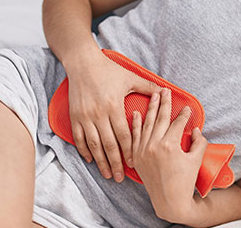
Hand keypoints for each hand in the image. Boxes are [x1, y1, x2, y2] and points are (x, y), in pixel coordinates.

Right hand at [66, 52, 161, 181]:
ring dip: (100, 162)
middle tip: (120, 178)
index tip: (133, 164)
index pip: (124, 135)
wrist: (83, 63)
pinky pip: (79, 138)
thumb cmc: (108, 70)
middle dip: (115, 163)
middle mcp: (99, 114)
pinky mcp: (75, 117)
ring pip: (93, 145)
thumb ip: (147, 87)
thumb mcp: (130, 77)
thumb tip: (165, 92)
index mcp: (114, 106)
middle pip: (108, 145)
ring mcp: (85, 117)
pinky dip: (84, 150)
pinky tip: (91, 160)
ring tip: (106, 174)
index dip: (129, 151)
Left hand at [130, 88, 207, 222]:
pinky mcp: (137, 157)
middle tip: (167, 91)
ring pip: (146, 124)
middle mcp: (154, 146)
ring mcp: (143, 151)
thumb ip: (198, 142)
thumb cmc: (185, 182)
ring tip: (154, 95)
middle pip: (160, 118)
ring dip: (150, 108)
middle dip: (164, 103)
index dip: (183, 114)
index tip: (187, 107)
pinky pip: (134, 136)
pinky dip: (135, 124)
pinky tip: (136, 113)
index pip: (177, 123)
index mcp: (170, 145)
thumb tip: (194, 130)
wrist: (170, 201)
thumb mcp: (196, 160)